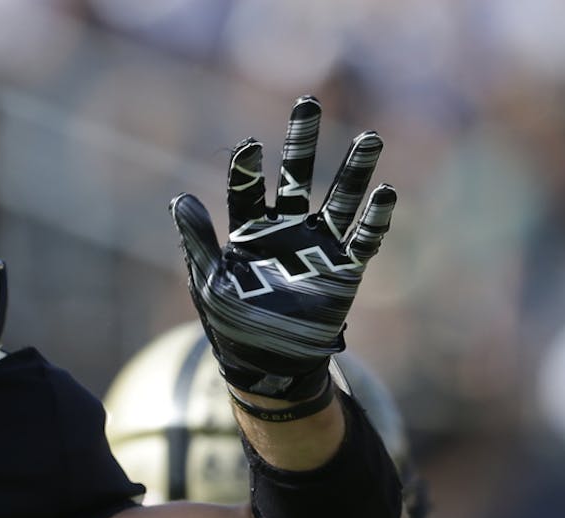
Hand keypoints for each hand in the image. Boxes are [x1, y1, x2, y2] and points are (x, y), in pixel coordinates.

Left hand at [170, 96, 397, 399]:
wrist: (269, 368)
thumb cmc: (231, 326)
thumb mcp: (209, 285)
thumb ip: (198, 242)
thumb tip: (179, 199)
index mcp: (247, 230)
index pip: (247, 188)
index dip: (249, 167)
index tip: (251, 144)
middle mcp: (285, 230)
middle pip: (296, 176)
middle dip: (302, 142)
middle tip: (307, 103)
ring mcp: (317, 247)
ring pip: (338, 200)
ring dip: (354, 171)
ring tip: (369, 138)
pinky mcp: (344, 270)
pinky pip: (364, 240)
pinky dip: (374, 219)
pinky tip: (384, 193)